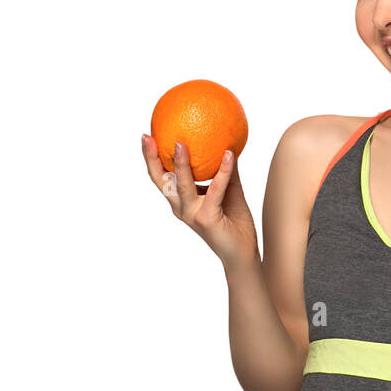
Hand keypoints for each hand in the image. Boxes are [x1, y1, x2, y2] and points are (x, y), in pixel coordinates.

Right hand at [141, 134, 256, 268]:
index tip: (147, 137)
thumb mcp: (230, 190)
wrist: (242, 253)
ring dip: (181, 163)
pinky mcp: (206, 219)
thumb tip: (227, 144)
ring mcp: (192, 214)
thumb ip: (225, 171)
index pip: (162, 177)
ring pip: (182, 185)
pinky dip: (223, 171)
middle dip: (151, 159)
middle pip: (161, 180)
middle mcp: (182, 208)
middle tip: (147, 137)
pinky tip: (229, 155)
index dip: (152, 158)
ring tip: (180, 143)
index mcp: (182, 201)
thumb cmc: (234, 222)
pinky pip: (216, 189)